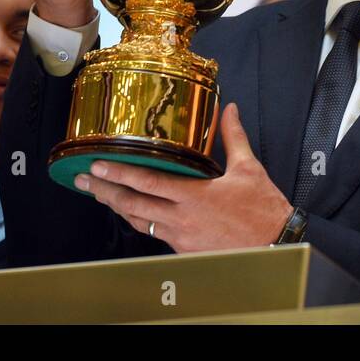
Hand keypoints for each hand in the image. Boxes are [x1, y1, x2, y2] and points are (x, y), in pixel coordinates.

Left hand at [73, 103, 293, 252]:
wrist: (276, 245)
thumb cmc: (263, 210)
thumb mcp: (249, 168)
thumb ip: (233, 137)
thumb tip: (229, 110)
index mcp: (196, 196)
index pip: (148, 182)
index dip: (119, 173)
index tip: (98, 165)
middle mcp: (183, 218)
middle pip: (133, 205)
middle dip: (104, 191)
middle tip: (83, 181)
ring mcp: (181, 237)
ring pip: (139, 221)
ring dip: (117, 207)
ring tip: (99, 195)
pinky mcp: (184, 250)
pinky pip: (154, 233)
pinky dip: (139, 220)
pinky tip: (130, 213)